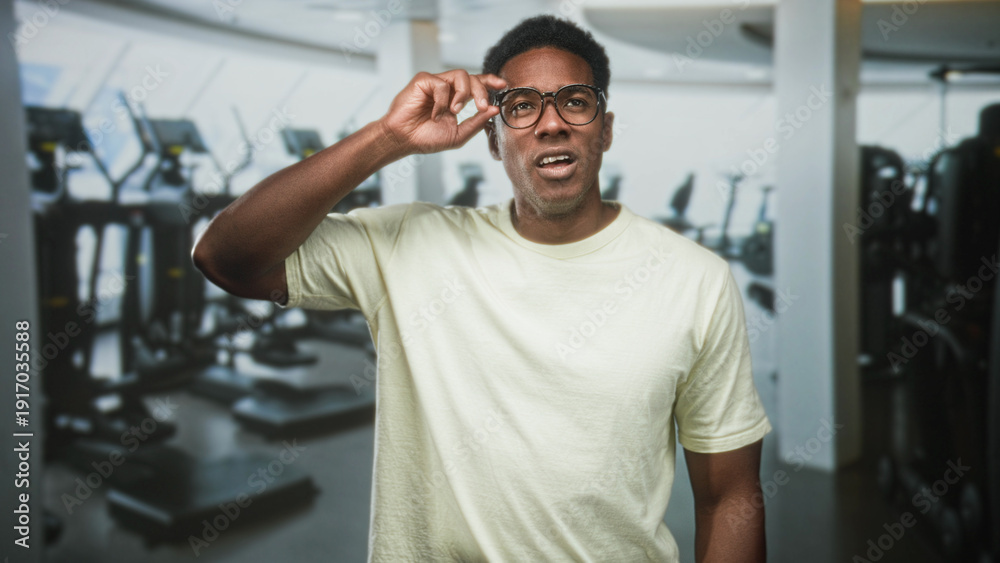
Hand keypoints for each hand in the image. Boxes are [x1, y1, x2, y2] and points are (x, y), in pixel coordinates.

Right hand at [378, 70, 506, 155]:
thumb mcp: (458, 135)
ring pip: (460, 75)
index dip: (490, 82)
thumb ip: (476, 122)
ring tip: (455, 111)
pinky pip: (442, 84)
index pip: (476, 84)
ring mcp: (435, 83)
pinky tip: (435, 114)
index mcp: (457, 98)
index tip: (502, 85)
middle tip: (482, 107)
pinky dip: (442, 102)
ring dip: (463, 94)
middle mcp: (448, 88)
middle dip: (481, 92)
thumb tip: (494, 109)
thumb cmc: (426, 138)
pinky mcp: (424, 80)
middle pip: (472, 78)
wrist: (404, 140)